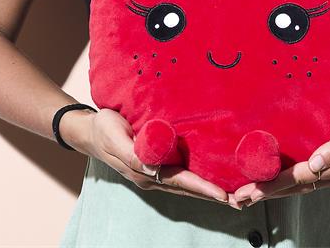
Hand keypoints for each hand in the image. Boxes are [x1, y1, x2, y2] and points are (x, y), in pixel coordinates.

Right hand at [62, 107, 244, 209]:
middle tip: (240, 200)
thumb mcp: (115, 138)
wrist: (90, 130)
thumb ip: (133, 154)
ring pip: (186, 184)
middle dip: (212, 195)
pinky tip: (209, 177)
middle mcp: (153, 176)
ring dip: (208, 190)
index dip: (202, 188)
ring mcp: (154, 172)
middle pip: (188, 188)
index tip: (223, 195)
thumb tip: (152, 169)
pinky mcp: (155, 163)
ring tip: (232, 195)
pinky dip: (196, 179)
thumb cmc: (104, 128)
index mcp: (145, 171)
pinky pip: (179, 174)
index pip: (180, 182)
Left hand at [232, 98, 329, 205]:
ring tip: (249, 193)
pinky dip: (285, 182)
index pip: (296, 179)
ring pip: (296, 186)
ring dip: (273, 190)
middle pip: (292, 188)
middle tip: (238, 198)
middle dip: (265, 193)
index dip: (271, 185)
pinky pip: (304, 178)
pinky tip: (275, 180)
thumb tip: (315, 164)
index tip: (250, 190)